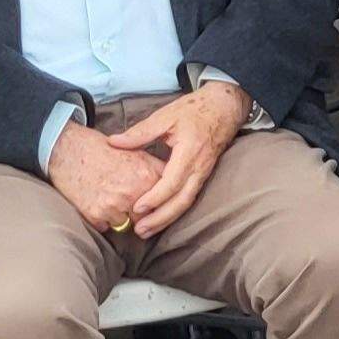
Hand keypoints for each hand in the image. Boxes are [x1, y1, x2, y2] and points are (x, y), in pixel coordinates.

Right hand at [47, 122, 169, 232]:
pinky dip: (103, 220)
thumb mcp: (136, 153)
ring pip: (127, 225)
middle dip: (141, 214)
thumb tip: (174, 184)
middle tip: (128, 203)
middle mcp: (134, 192)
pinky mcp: (96, 215)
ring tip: (110, 199)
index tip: (156, 206)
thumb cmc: (101, 149)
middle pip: (147, 217)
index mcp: (147, 175)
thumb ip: (157, 170)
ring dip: (121, 217)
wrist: (68, 149)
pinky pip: (106, 228)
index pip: (165, 202)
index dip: (161, 204)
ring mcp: (115, 205)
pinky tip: (97, 202)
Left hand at [106, 82, 252, 229]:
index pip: (172, 182)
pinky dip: (175, 210)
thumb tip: (113, 142)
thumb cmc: (196, 109)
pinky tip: (162, 217)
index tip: (137, 208)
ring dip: (168, 219)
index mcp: (190, 152)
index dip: (155, 198)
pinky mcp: (204, 175)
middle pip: (182, 201)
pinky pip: (190, 197)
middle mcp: (199, 167)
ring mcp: (204, 173)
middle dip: (161, 218)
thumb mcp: (166, 116)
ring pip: (187, 202)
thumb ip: (140, 132)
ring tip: (148, 230)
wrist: (225, 107)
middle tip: (140, 231)